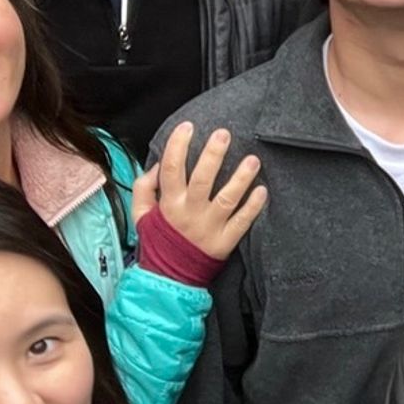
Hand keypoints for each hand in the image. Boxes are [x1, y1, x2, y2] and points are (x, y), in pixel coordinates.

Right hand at [133, 122, 266, 260]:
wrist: (170, 277)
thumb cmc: (158, 240)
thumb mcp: (141, 215)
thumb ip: (143, 188)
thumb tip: (155, 165)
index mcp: (168, 204)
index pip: (171, 169)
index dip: (178, 146)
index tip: (188, 127)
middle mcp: (189, 213)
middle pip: (201, 179)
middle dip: (213, 155)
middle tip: (224, 134)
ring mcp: (209, 227)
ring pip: (227, 199)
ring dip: (241, 178)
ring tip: (253, 160)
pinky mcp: (225, 241)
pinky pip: (242, 222)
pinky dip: (253, 207)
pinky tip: (263, 190)